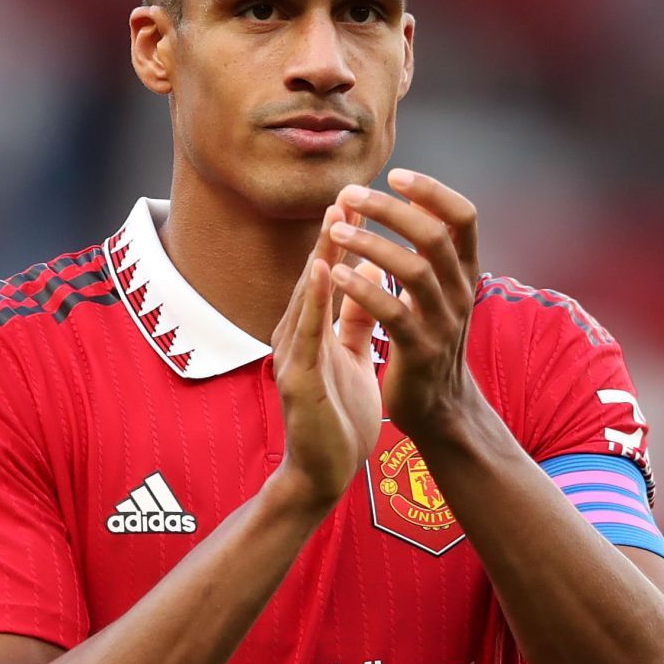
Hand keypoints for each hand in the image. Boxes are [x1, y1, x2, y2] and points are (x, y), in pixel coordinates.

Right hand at [269, 205, 383, 514]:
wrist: (323, 474)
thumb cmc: (338, 416)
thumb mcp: (352, 356)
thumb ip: (357, 316)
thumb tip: (371, 271)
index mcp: (312, 330)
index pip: (329, 274)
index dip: (343, 237)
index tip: (362, 200)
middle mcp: (297, 336)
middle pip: (315, 275)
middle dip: (332, 234)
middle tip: (348, 190)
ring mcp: (292, 355)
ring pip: (308, 296)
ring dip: (321, 254)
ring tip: (337, 216)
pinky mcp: (296, 378)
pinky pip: (308, 332)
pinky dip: (314, 298)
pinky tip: (323, 270)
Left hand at [325, 169, 482, 439]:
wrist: (440, 408)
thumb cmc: (431, 340)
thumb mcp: (441, 291)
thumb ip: (432, 250)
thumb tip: (419, 198)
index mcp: (466, 273)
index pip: (464, 217)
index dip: (433, 190)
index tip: (395, 174)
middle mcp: (460, 293)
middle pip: (434, 235)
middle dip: (390, 209)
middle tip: (351, 194)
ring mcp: (444, 323)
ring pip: (413, 271)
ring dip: (371, 244)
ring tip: (336, 230)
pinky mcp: (421, 352)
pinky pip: (393, 313)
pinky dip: (363, 290)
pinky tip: (337, 274)